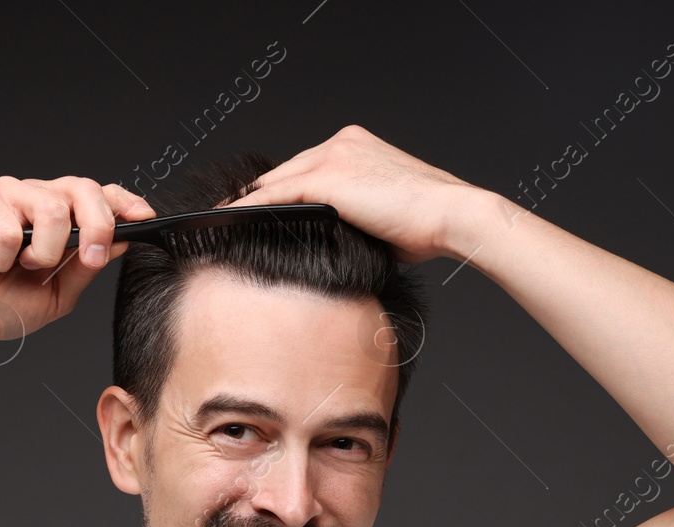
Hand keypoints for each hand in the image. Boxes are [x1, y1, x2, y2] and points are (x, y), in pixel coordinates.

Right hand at [0, 176, 156, 345]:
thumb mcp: (58, 295)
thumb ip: (86, 267)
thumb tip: (120, 241)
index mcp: (57, 216)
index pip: (98, 195)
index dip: (123, 202)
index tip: (144, 217)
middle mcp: (34, 197)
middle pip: (83, 189)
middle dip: (96, 226)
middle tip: (87, 258)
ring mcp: (7, 194)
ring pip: (50, 209)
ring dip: (41, 253)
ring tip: (18, 266)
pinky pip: (8, 226)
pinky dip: (0, 256)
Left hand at [223, 125, 489, 262]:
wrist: (451, 217)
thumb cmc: (427, 225)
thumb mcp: (381, 215)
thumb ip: (352, 216)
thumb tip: (330, 238)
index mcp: (356, 145)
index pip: (304, 167)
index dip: (277, 191)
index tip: (256, 209)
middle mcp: (342, 142)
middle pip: (284, 170)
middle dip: (256, 195)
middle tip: (227, 216)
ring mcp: (334, 155)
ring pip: (276, 180)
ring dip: (246, 202)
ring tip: (222, 222)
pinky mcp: (328, 176)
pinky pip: (277, 193)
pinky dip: (251, 208)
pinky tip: (232, 221)